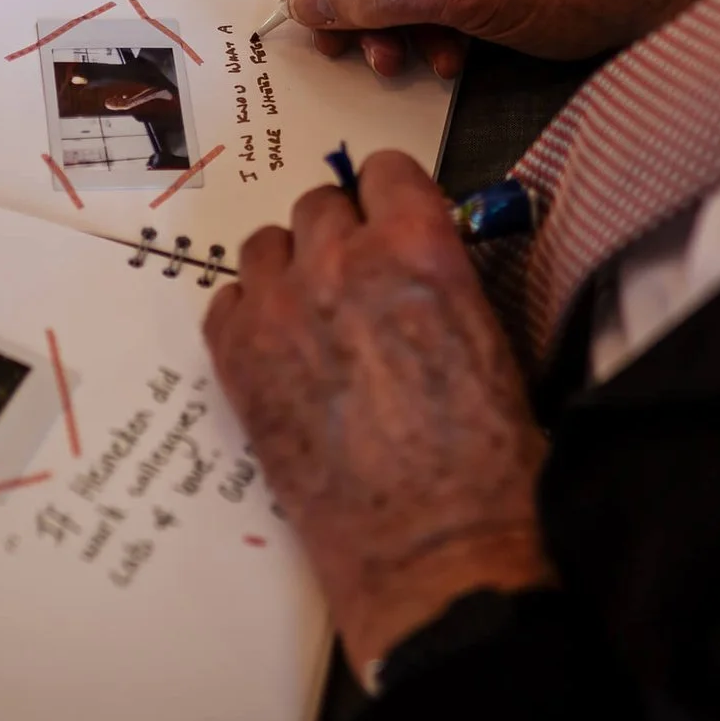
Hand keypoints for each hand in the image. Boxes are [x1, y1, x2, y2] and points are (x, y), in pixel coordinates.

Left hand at [205, 153, 552, 681]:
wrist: (431, 550)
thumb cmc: (485, 464)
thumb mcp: (492, 340)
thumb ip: (445, 279)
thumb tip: (424, 262)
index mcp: (418, 250)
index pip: (385, 170)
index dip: (392, 198)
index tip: (393, 218)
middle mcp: (342, 264)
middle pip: (321, 204)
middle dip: (342, 233)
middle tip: (359, 281)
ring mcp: (279, 311)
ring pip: (266, 244)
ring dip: (291, 267)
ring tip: (314, 314)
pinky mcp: (237, 362)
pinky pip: (227, 300)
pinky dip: (251, 315)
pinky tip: (280, 350)